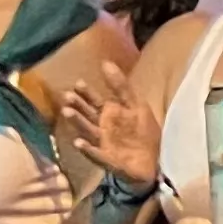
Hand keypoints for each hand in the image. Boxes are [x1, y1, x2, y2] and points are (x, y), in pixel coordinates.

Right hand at [54, 70, 161, 189]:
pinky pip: (96, 155)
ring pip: (87, 131)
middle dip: (77, 106)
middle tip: (67, 97)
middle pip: (87, 115)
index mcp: (109, 114)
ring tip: (67, 112)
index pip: (93, 101)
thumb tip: (105, 62)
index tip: (78, 83)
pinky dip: (88, 150)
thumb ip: (121, 86)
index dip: (86, 92)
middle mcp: (102, 128)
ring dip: (77, 122)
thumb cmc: (143, 132)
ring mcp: (103, 144)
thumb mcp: (135, 105)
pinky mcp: (108, 160)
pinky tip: (78, 143)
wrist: (155, 161)